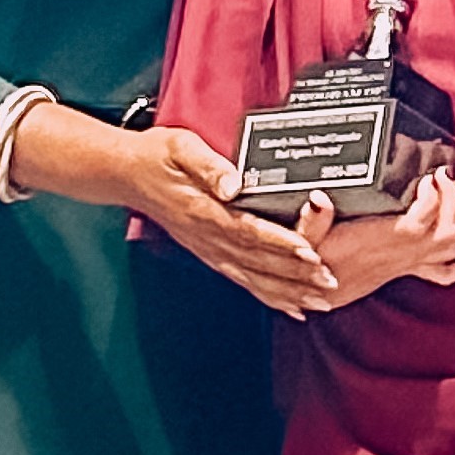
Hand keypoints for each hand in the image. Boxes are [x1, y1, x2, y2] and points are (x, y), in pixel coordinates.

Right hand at [127, 127, 341, 318]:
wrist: (126, 174)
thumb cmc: (157, 155)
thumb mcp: (181, 147)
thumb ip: (209, 165)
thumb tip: (233, 184)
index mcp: (204, 211)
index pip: (248, 231)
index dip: (280, 243)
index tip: (309, 252)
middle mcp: (208, 237)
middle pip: (257, 261)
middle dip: (295, 274)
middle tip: (328, 282)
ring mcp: (208, 249)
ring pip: (253, 277)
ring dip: (287, 291)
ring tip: (320, 302)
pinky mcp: (209, 253)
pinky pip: (242, 280)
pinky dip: (268, 296)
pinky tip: (291, 307)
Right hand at [296, 173, 454, 303]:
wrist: (316, 292)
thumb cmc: (313, 264)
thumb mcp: (306, 238)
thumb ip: (313, 219)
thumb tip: (318, 197)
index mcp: (381, 243)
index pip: (421, 221)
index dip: (432, 197)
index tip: (428, 177)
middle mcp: (401, 255)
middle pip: (447, 233)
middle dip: (453, 202)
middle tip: (443, 177)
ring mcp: (408, 263)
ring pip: (451, 248)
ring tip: (454, 194)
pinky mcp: (406, 269)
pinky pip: (445, 272)